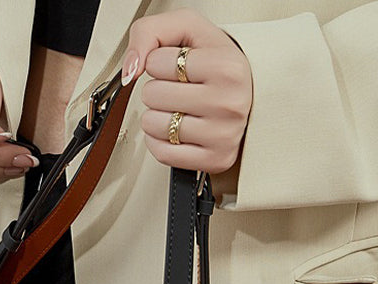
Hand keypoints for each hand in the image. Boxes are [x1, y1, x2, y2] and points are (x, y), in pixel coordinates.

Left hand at [120, 8, 251, 177]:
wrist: (246, 93)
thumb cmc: (214, 63)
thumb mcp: (188, 29)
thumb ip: (150, 32)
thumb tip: (131, 70)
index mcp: (227, 66)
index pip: (157, 62)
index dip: (159, 62)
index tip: (178, 66)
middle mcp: (229, 102)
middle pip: (152, 95)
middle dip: (157, 89)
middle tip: (178, 88)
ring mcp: (223, 135)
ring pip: (154, 125)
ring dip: (156, 116)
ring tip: (177, 108)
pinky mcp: (216, 160)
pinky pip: (162, 153)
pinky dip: (159, 141)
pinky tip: (175, 129)